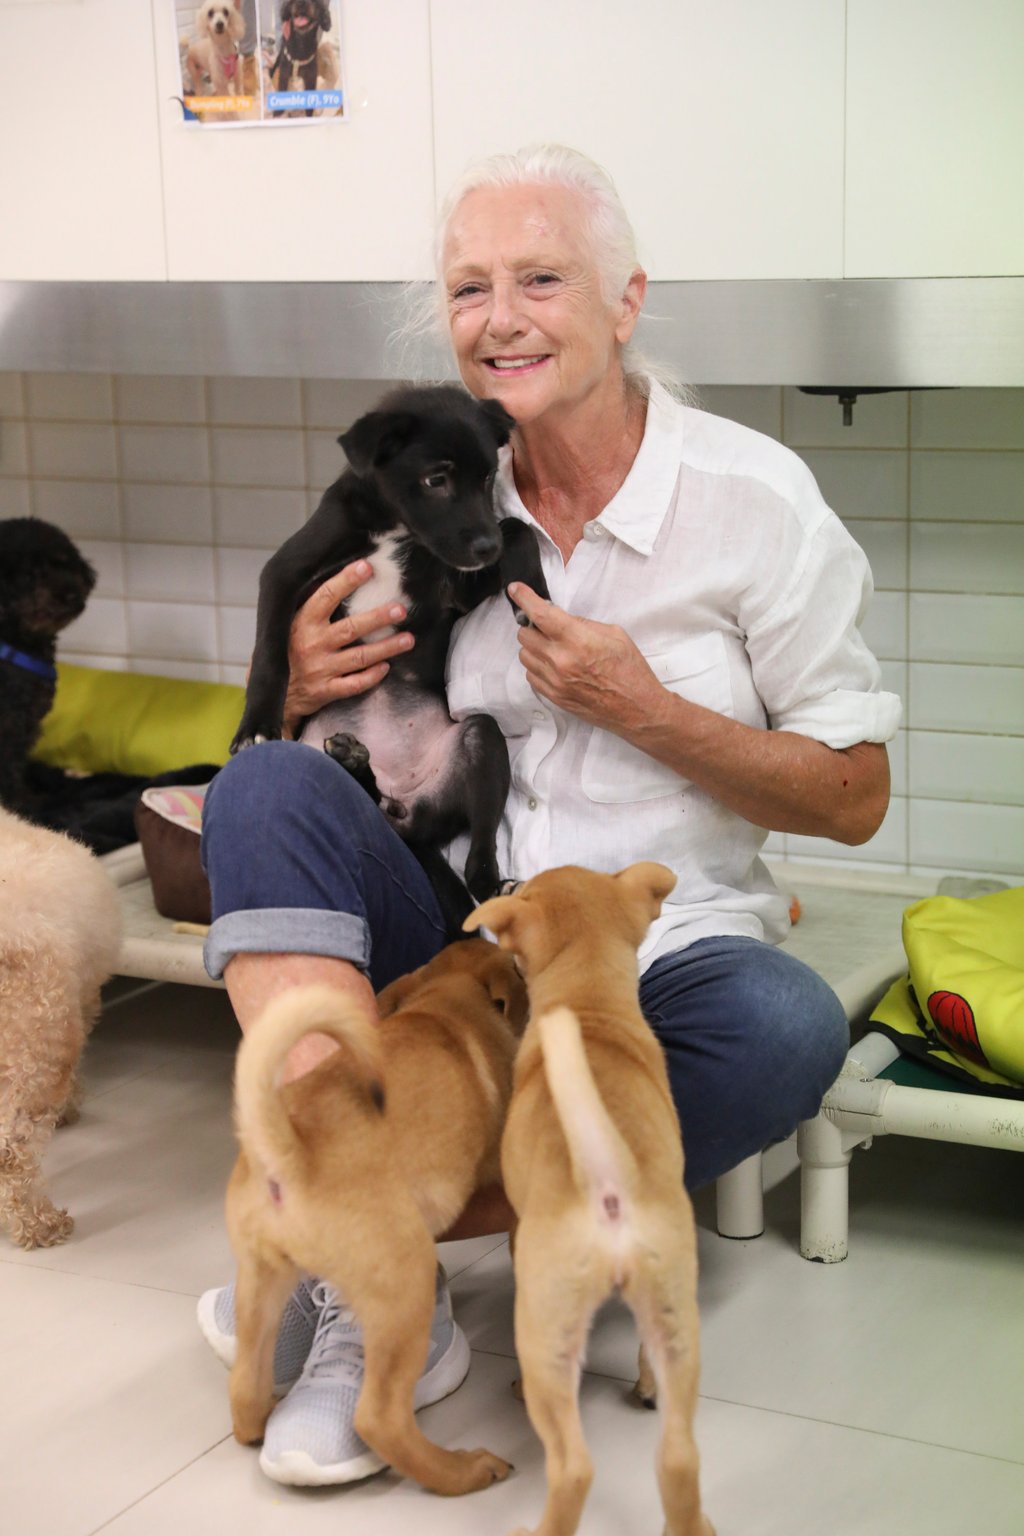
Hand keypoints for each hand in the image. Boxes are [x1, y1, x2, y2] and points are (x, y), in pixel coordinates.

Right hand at [282, 560, 413, 735]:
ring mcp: (320, 670)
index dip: (346, 581)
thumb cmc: (284, 651)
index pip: (325, 597)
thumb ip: (308, 606)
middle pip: (350, 628)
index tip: (367, 567)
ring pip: (359, 657)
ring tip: (408, 639)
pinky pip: (354, 684)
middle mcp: (311, 645)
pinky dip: (372, 676)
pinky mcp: (325, 691)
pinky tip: (386, 667)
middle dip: (377, 618)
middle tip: (400, 609)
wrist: (271, 693)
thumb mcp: (287, 624)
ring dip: (386, 648)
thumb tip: (339, 577)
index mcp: (301, 623)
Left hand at [508, 582, 661, 735]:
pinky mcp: (554, 696)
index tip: (516, 590)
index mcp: (578, 640)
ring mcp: (555, 681)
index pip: (540, 614)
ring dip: (534, 646)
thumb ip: (583, 624)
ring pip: (524, 655)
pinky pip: (531, 675)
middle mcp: (561, 661)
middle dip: (533, 625)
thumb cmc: (630, 671)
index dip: (524, 598)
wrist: (636, 709)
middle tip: (548, 626)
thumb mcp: (614, 635)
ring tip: (553, 647)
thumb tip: (561, 619)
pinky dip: (538, 666)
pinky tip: (555, 665)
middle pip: (525, 634)